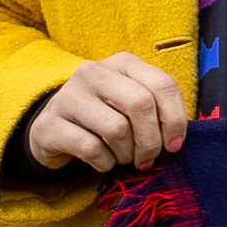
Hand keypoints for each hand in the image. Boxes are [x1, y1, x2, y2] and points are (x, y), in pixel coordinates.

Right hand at [19, 52, 189, 180]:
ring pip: (116, 129)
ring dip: (127, 154)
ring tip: (123, 157)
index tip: (174, 145)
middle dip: (151, 141)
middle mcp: (94, 72)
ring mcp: (68, 96)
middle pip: (140, 104)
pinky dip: (105, 163)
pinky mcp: (50, 124)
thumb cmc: (104, 116)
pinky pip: (91, 149)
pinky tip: (103, 161)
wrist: (54, 128)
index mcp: (122, 63)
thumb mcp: (131, 104)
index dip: (175, 119)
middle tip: (148, 159)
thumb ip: (156, 111)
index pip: (162, 84)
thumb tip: (176, 137)